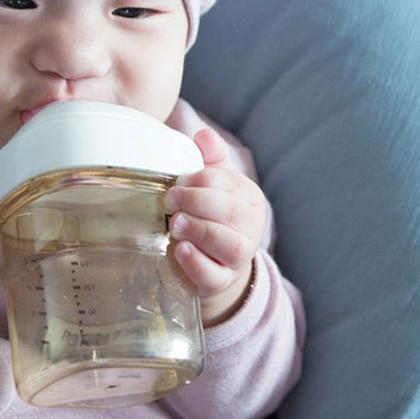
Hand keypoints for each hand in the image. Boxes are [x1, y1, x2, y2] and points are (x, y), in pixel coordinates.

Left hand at [164, 128, 265, 325]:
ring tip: (174, 224)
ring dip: (200, 231)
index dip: (201, 180)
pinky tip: (180, 250)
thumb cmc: (207, 216)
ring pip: (230, 245)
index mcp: (249, 199)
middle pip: (232, 213)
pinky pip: (214, 275)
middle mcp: (251, 229)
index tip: (175, 182)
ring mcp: (238, 259)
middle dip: (198, 202)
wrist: (210, 263)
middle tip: (169, 200)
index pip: (230, 184)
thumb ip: (208, 160)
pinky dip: (197, 262)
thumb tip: (204, 136)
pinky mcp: (221, 282)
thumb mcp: (209, 186)